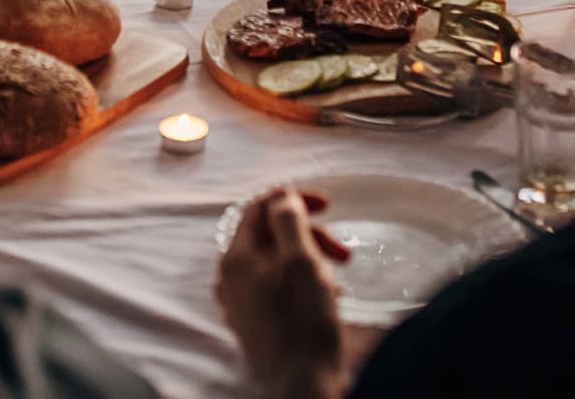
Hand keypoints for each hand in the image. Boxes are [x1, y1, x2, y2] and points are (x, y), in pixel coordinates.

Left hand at [216, 187, 352, 398]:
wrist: (304, 384)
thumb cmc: (304, 324)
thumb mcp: (301, 261)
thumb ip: (288, 222)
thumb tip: (280, 195)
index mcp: (237, 258)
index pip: (258, 208)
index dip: (292, 199)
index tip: (327, 205)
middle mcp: (231, 279)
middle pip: (269, 236)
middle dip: (309, 235)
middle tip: (343, 252)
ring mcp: (241, 303)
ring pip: (276, 263)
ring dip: (310, 261)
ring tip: (336, 281)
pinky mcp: (256, 324)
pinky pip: (278, 288)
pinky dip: (302, 283)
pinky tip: (325, 297)